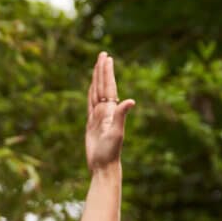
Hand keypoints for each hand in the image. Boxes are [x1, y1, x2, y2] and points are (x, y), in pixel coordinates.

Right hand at [85, 52, 134, 171]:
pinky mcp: (91, 124)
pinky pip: (90, 104)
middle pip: (103, 86)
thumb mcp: (117, 133)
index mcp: (111, 111)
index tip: (107, 58)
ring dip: (97, 79)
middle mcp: (106, 111)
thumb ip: (122, 115)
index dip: (107, 72)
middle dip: (102, 70)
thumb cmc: (111, 152)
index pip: (108, 87)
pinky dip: (90, 93)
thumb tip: (131, 101)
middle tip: (103, 54)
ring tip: (97, 66)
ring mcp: (98, 117)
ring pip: (96, 93)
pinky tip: (91, 88)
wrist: (104, 166)